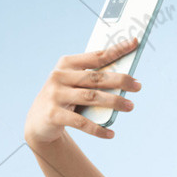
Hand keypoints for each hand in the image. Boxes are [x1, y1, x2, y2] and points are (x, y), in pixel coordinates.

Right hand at [24, 37, 142, 145]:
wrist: (38, 122)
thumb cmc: (65, 98)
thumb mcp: (75, 85)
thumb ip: (94, 80)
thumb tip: (125, 82)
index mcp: (66, 64)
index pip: (96, 56)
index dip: (116, 50)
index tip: (134, 42)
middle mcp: (59, 76)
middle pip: (96, 77)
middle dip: (120, 80)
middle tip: (138, 85)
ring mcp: (55, 95)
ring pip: (90, 97)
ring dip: (113, 102)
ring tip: (130, 106)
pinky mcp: (53, 114)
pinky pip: (80, 122)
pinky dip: (97, 129)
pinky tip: (111, 133)